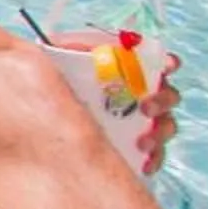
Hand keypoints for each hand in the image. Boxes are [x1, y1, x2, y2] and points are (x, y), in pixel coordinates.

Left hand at [56, 30, 181, 173]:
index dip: (167, 63)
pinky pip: (155, 155)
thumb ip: (73, 47)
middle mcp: (139, 95)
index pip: (157, 62)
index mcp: (128, 71)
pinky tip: (145, 165)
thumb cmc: (53, 81)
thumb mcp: (58, 58)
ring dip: (160, 133)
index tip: (168, 66)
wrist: (39, 118)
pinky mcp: (134, 149)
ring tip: (142, 142)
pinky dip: (155, 159)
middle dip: (164, 100)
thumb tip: (81, 43)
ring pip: (165, 126)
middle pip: (167, 95)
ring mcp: (139, 123)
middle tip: (145, 107)